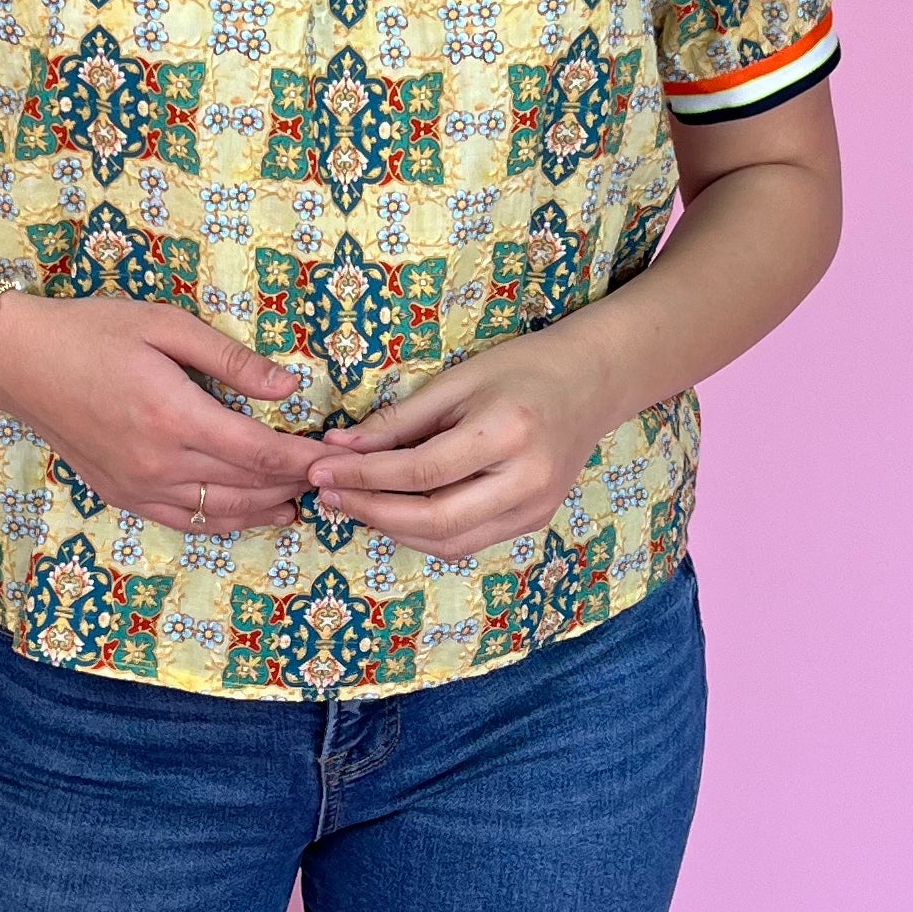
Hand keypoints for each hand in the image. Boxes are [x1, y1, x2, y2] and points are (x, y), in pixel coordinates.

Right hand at [0, 293, 312, 530]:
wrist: (20, 361)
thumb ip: (230, 360)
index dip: (301, 459)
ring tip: (299, 501)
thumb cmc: (92, 331)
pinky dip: (223, 522)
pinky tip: (249, 514)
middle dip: (293, 483)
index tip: (332, 456)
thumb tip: (289, 386)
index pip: (258, 453)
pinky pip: (184, 520)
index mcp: (173, 416)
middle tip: (327, 476)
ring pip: (218, 512)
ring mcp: (137, 485)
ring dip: (265, 509)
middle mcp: (158, 462)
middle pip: (245, 486)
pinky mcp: (121, 494)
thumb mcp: (165, 326)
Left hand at [302, 328, 620, 562]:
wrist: (592, 383)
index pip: (421, 471)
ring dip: (393, 529)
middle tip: (329, 495)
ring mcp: (535, 509)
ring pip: (449, 542)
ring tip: (353, 503)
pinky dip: (424, 532)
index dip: (364, 475)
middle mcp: (527, 480)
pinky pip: (467, 541)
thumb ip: (399, 420)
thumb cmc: (523, 369)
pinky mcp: (533, 522)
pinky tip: (393, 511)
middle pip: (435, 519)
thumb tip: (338, 447)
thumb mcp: (459, 381)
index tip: (319, 469)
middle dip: (372, 511)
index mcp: (508, 433)